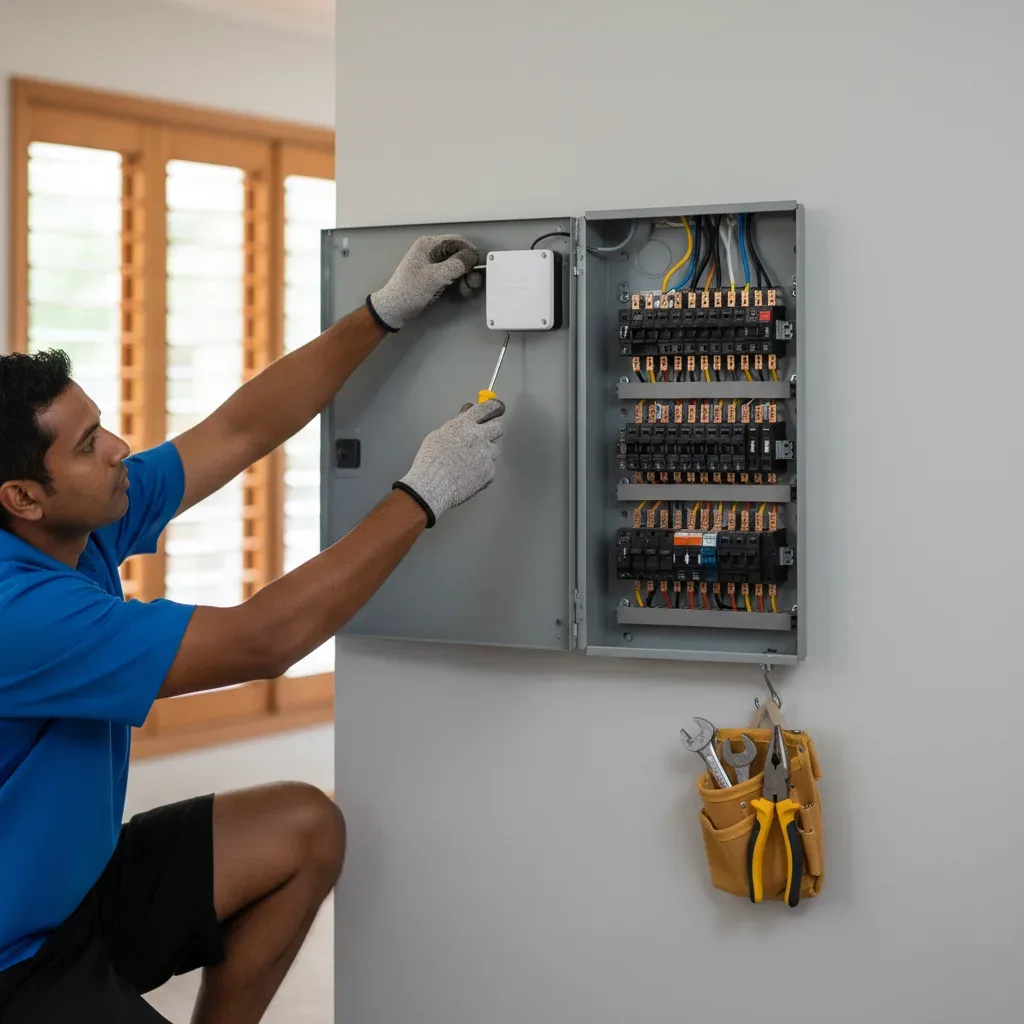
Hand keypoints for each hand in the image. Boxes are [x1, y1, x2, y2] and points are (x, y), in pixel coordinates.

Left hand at [367, 234, 482, 331]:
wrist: (394, 309)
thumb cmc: (410, 291)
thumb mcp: (435, 277)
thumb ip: (456, 265)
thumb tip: (473, 256)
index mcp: (429, 245)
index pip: (457, 241)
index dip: (470, 253)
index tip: (478, 268)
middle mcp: (432, 250)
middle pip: (459, 253)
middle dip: (469, 267)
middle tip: (473, 283)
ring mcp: (434, 263)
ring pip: (458, 265)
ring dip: (466, 276)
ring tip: (467, 289)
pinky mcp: (435, 275)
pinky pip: (453, 274)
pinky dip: (460, 281)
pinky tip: (462, 290)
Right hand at [393, 399, 504, 526]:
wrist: (432, 486)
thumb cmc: (430, 461)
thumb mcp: (438, 435)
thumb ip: (456, 424)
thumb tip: (467, 412)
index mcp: (465, 425)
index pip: (487, 408)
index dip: (494, 406)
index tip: (497, 408)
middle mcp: (479, 437)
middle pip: (498, 427)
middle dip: (492, 431)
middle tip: (483, 438)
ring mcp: (486, 455)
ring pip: (494, 449)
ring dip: (486, 452)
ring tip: (469, 462)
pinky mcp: (489, 472)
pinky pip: (490, 467)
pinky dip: (482, 470)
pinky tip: (469, 476)